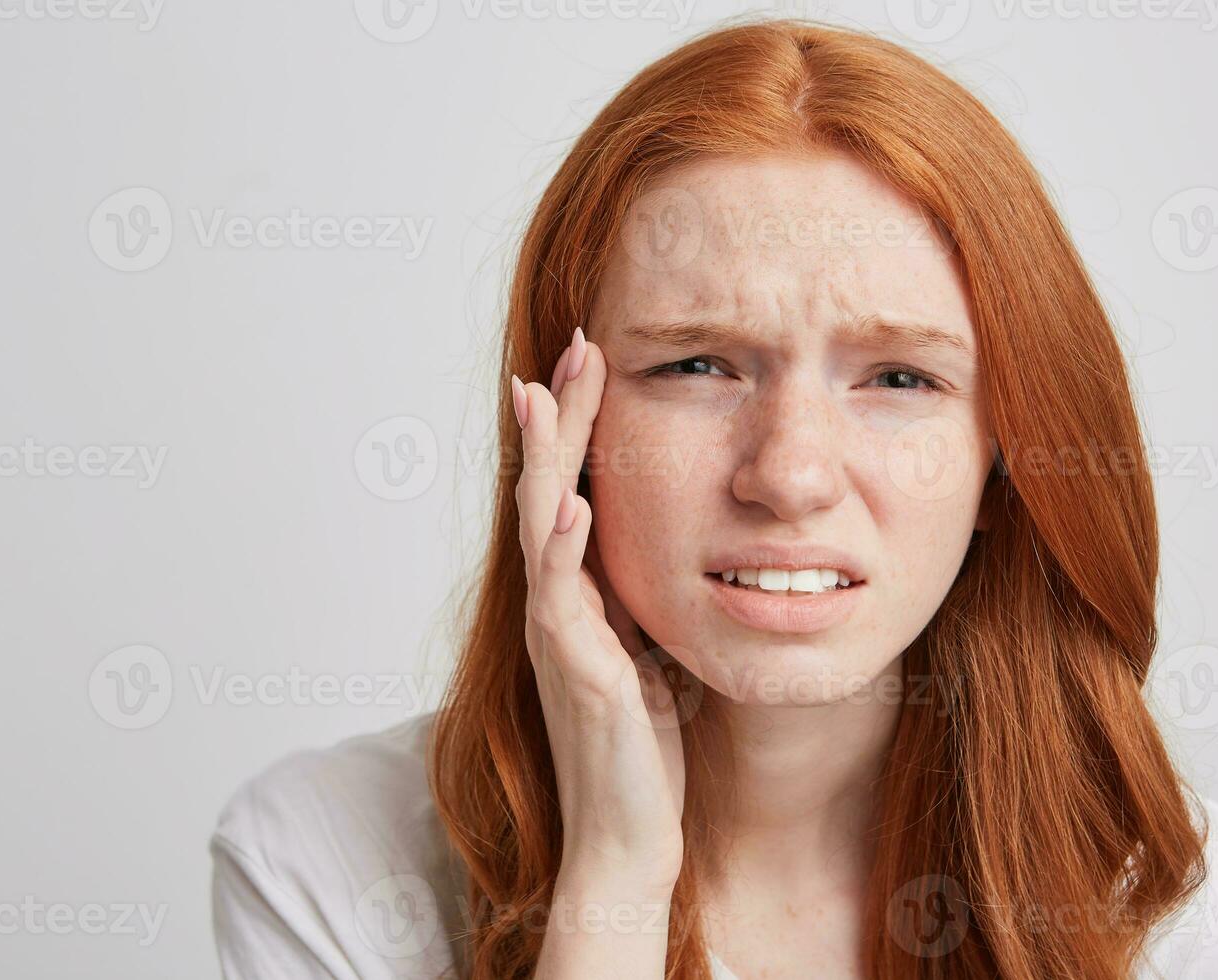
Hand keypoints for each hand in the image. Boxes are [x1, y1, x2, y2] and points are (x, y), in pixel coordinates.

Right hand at [513, 328, 685, 890]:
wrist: (628, 839)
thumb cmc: (641, 751)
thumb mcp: (648, 653)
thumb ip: (641, 600)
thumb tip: (677, 546)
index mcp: (581, 598)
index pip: (573, 491)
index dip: (579, 428)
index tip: (591, 362)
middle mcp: (559, 608)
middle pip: (548, 491)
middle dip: (560, 418)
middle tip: (571, 347)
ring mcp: (560, 638)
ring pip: (540, 530)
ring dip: (546, 460)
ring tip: (546, 395)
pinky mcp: (579, 675)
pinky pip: (563, 602)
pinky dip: (563, 551)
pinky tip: (574, 505)